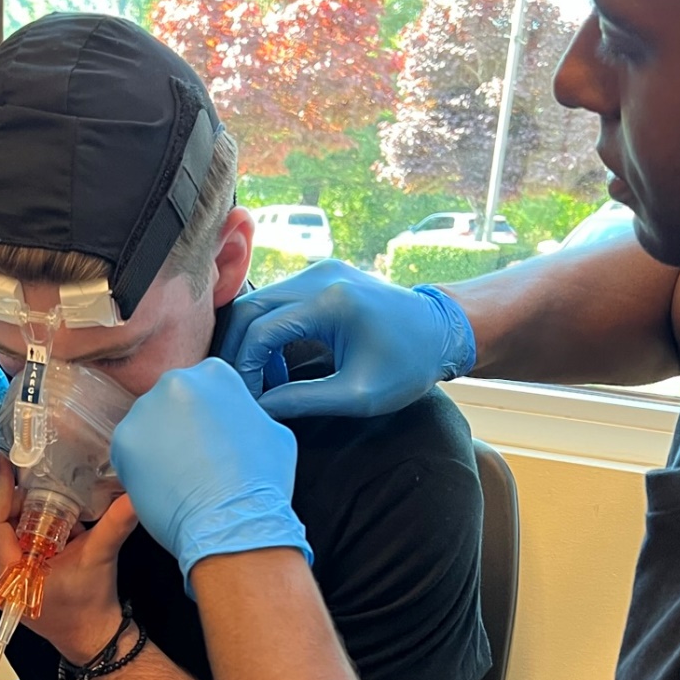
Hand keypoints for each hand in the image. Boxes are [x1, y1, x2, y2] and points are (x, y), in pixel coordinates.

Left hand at [0, 452, 138, 661]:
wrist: (86, 632)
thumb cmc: (88, 603)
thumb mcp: (100, 556)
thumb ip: (114, 522)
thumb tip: (133, 493)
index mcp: (8, 576)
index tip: (8, 464)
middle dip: (1, 496)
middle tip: (31, 491)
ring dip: (0, 507)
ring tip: (32, 507)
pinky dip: (0, 520)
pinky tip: (27, 522)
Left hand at [111, 360, 311, 590]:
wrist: (232, 522)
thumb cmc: (259, 484)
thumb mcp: (274, 432)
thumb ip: (248, 414)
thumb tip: (240, 419)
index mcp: (214, 375)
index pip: (203, 388)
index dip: (207, 417)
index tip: (210, 437)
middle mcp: (175, 382)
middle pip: (171, 402)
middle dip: (179, 426)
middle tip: (194, 458)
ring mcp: (145, 410)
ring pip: (147, 425)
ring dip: (158, 445)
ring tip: (179, 476)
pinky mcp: (123, 440)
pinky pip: (129, 451)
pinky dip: (140, 467)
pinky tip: (163, 485)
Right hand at [219, 261, 475, 419]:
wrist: (443, 331)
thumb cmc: (409, 366)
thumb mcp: (358, 395)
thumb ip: (303, 401)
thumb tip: (258, 409)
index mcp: (330, 301)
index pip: (260, 330)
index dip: (244, 368)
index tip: (246, 401)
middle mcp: (319, 276)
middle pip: (248, 308)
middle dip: (237, 352)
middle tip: (240, 390)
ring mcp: (319, 270)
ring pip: (257, 302)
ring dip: (250, 342)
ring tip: (262, 382)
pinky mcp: (321, 275)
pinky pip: (276, 300)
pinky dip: (266, 331)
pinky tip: (277, 364)